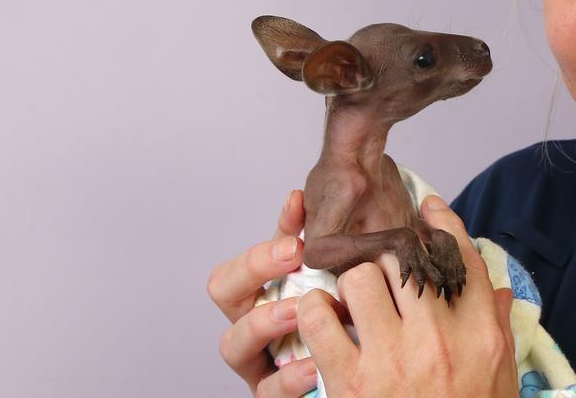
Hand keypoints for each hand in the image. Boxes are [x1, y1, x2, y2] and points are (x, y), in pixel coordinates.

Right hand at [207, 189, 319, 396]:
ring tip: (299, 309)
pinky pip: (270, 390)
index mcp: (256, 296)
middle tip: (295, 256)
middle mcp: (247, 327)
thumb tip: (298, 197)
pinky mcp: (274, 395)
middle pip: (223, 294)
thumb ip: (308, 242)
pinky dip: (289, 377)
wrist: (352, 372)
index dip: (261, 251)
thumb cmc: (329, 320)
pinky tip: (315, 364)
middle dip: (254, 271)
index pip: (235, 268)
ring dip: (264, 322)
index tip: (298, 239)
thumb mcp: (319, 278)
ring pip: (233, 344)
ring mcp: (257, 364)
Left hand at [296, 194, 518, 396]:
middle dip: (393, 255)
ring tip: (351, 296)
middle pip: (409, 258)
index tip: (429, 209)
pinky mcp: (352, 383)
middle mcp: (438, 338)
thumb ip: (497, 329)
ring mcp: (393, 358)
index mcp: (479, 335)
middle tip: (382, 262)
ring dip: (353, 281)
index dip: (443, 224)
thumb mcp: (500, 377)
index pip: (462, 259)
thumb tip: (497, 292)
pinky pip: (320, 319)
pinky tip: (321, 320)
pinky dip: (314, 312)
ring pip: (363, 277)